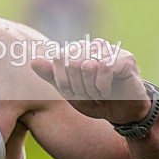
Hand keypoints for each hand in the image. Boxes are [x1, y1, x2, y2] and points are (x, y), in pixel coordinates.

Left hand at [30, 39, 150, 124]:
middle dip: (77, 86)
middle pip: (72, 62)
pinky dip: (103, 87)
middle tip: (88, 95)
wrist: (121, 113)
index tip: (73, 93)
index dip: (63, 81)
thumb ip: (52, 76)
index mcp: (77, 51)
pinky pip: (104, 69)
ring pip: (87, 65)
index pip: (58, 58)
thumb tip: (33, 61)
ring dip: (91, 89)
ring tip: (99, 94)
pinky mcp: (125, 58)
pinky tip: (108, 92)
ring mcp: (110, 50)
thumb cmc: (95, 101)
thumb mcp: (69, 91)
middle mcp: (92, 46)